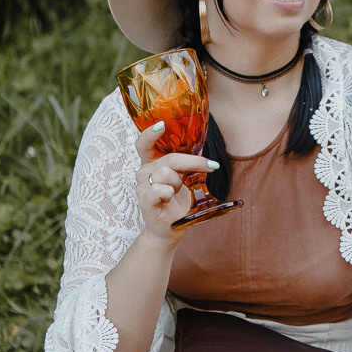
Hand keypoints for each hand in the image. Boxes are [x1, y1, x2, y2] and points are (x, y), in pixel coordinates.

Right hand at [133, 121, 218, 240]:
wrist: (172, 226)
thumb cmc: (177, 200)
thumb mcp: (184, 176)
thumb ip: (188, 161)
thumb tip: (201, 143)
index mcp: (151, 164)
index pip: (143, 144)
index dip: (150, 133)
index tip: (161, 125)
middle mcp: (143, 173)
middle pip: (169, 159)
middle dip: (193, 162)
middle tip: (210, 166)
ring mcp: (142, 187)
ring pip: (166, 173)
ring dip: (179, 183)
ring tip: (177, 193)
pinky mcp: (144, 201)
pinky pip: (158, 189)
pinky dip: (169, 192)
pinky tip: (169, 198)